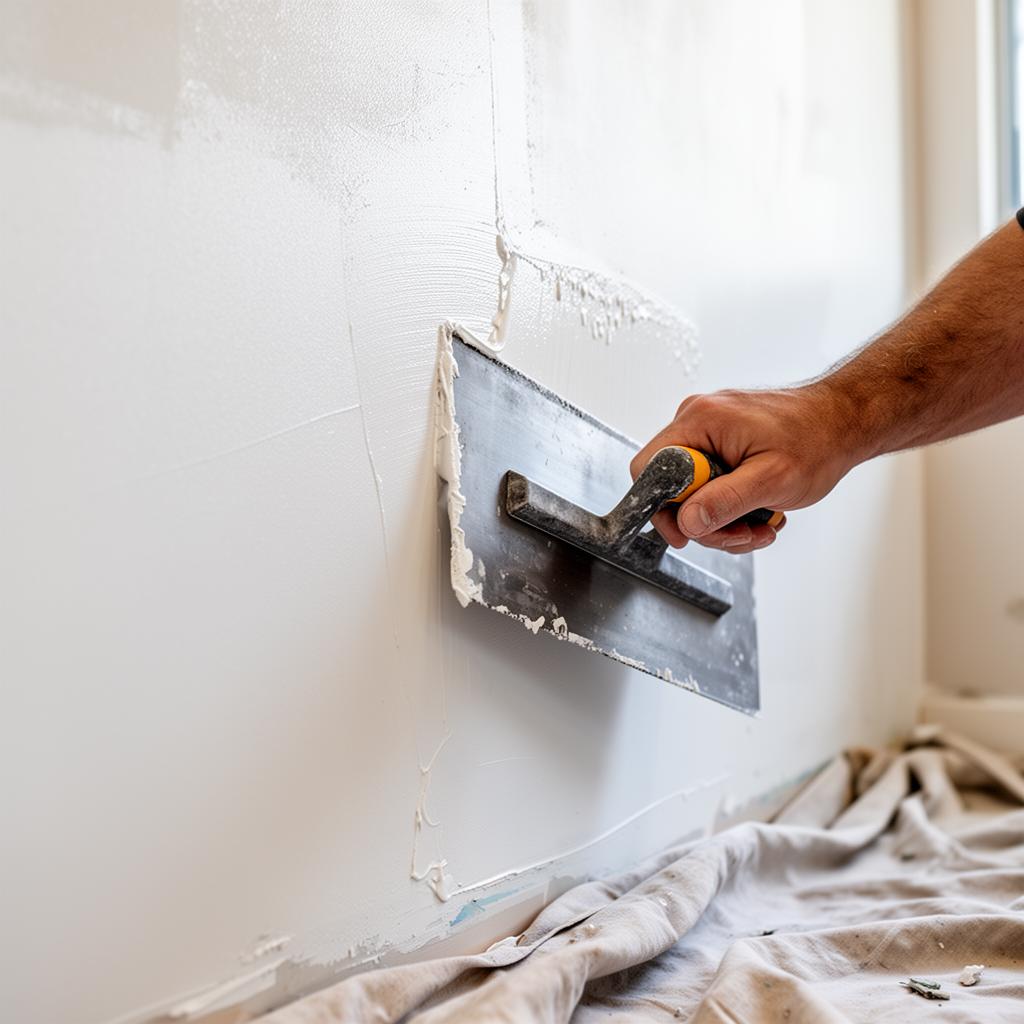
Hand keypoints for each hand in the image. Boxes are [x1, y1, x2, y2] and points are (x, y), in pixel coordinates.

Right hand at [630, 384, 857, 552]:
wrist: (846, 420)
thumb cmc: (818, 440)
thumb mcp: (772, 481)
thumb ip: (725, 502)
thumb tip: (686, 522)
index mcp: (701, 420)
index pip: (649, 469)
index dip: (662, 509)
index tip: (688, 534)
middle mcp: (697, 419)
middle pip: (672, 487)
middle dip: (705, 521)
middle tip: (741, 535)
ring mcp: (709, 430)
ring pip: (693, 491)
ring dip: (723, 519)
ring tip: (760, 526)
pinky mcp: (721, 440)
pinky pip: (710, 482)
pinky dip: (731, 505)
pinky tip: (760, 510)